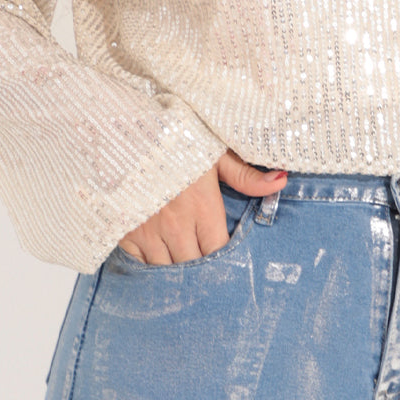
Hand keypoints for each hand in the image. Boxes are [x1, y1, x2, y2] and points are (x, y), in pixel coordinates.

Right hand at [116, 150, 286, 264]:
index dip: (225, 259)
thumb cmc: (170, 137)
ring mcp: (148, 230)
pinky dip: (148, 265)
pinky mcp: (123, 231)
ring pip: (168, 269)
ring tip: (183, 265)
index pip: (220, 250)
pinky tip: (156, 258)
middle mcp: (176, 224)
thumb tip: (282, 181)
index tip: (228, 260)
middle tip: (207, 269)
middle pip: (196, 267)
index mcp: (202, 205)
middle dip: (203, 270)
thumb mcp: (212, 150)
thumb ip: (245, 174)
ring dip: (177, 269)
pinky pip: (139, 264)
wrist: (117, 129)